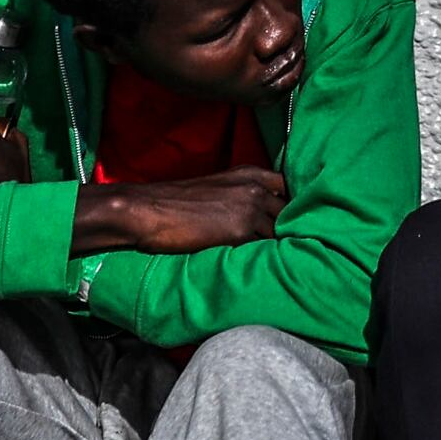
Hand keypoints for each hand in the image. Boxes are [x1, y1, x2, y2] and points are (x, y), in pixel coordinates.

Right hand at [74, 167, 285, 259]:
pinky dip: (263, 258)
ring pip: (280, 233)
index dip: (292, 207)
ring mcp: (250, 208)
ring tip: (276, 262)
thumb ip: (243, 194)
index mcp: (250, 173)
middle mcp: (255, 187)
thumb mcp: (217, 187)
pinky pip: (263, 248)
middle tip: (288, 248)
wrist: (148, 211)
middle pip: (289, 213)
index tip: (291, 223)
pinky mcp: (240, 231)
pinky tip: (259, 266)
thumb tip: (264, 216)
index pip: (289, 188)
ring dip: (277, 246)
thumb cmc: (177, 203)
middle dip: (288, 230)